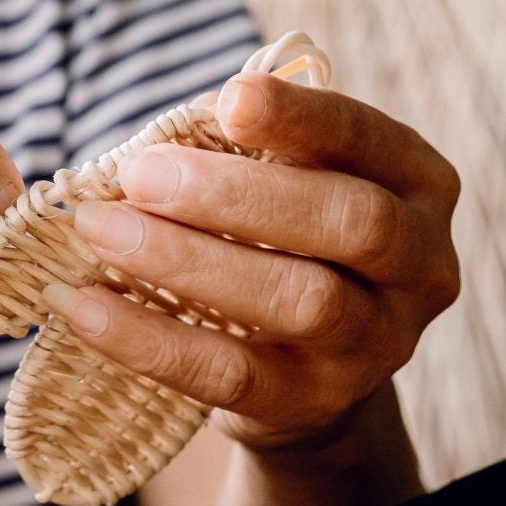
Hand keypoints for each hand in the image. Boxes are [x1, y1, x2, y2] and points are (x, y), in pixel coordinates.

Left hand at [47, 72, 460, 454]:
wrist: (304, 370)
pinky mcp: (314, 405)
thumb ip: (245, 147)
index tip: (229, 101)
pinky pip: (232, 375)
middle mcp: (419, 265)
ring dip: (188, 261)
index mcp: (415, 184)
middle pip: (348, 221)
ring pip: (300, 301)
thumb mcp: (285, 180)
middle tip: (140, 174)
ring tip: (102, 230)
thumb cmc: (284, 238)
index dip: (300, 117)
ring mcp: (376, 345)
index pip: (366, 138)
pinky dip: (151, 340)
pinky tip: (86, 309)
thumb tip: (162, 140)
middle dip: (236, 194)